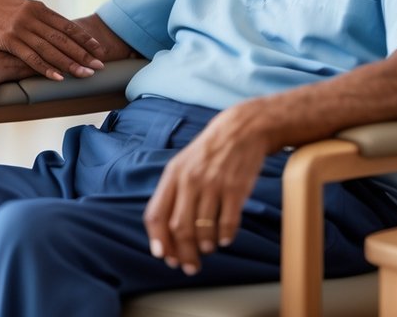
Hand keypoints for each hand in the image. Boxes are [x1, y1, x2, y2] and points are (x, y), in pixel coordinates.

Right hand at [0, 0, 104, 80]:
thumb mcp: (21, 5)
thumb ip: (39, 14)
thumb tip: (56, 25)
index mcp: (38, 7)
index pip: (66, 25)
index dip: (84, 38)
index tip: (99, 49)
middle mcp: (32, 16)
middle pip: (62, 38)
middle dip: (83, 53)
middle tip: (100, 65)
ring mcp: (20, 28)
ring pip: (50, 49)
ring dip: (70, 63)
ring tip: (85, 74)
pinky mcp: (7, 39)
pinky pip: (30, 57)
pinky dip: (46, 68)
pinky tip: (58, 77)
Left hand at [143, 105, 267, 275]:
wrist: (241, 130)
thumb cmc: (208, 153)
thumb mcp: (182, 165)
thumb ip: (172, 194)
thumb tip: (165, 233)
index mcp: (172, 175)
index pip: (156, 214)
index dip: (158, 240)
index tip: (164, 257)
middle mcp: (190, 180)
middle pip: (179, 228)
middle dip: (183, 254)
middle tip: (190, 266)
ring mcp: (213, 184)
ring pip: (203, 230)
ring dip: (205, 246)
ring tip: (208, 247)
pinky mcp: (235, 189)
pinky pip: (227, 224)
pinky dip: (225, 237)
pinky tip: (226, 238)